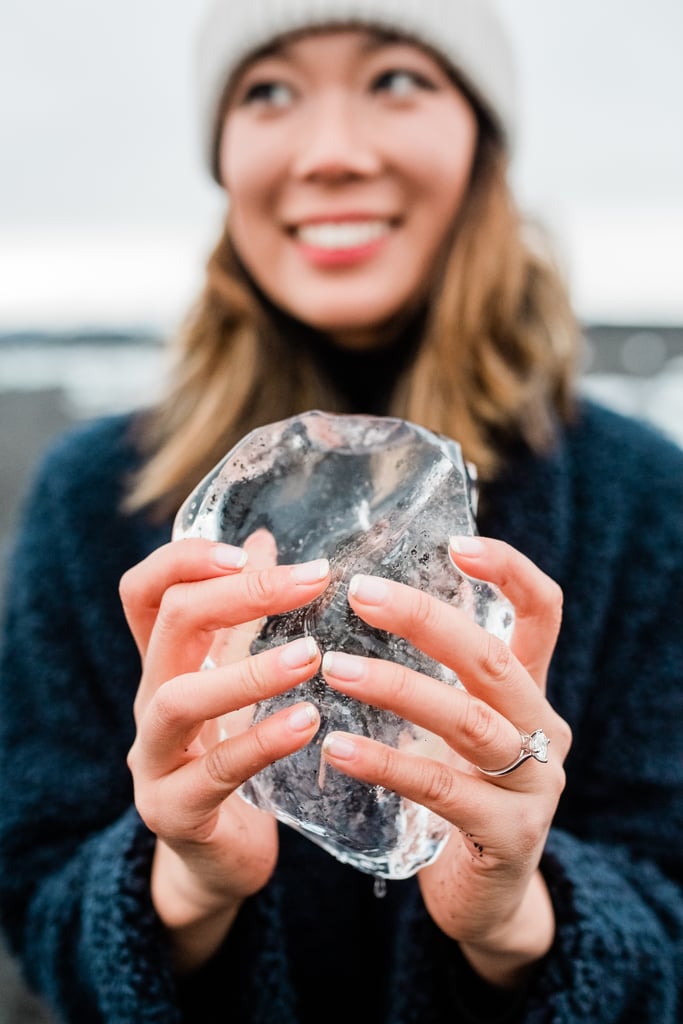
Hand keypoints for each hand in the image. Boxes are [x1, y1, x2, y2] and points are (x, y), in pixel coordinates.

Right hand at [120, 530, 328, 969]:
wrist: (215, 856)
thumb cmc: (227, 753)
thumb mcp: (233, 678)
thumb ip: (244, 617)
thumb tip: (265, 539)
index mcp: (163, 663)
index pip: (146, 591)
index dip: (186, 559)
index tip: (250, 550)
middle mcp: (148, 702)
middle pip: (170, 626)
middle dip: (240, 595)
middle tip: (312, 581)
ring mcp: (153, 759)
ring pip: (177, 700)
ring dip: (249, 671)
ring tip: (311, 655)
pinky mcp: (174, 812)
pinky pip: (216, 772)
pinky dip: (262, 742)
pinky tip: (308, 724)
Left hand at [320, 536, 571, 987]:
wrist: (486, 897)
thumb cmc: (457, 793)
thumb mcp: (452, 726)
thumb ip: (430, 673)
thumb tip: (365, 594)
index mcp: (530, 691)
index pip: (542, 611)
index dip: (509, 570)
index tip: (455, 541)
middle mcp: (543, 728)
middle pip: (491, 658)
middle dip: (426, 620)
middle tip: (360, 593)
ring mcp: (535, 783)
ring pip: (467, 721)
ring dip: (396, 688)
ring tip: (333, 669)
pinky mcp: (510, 835)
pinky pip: (443, 791)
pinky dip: (388, 764)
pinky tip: (338, 749)